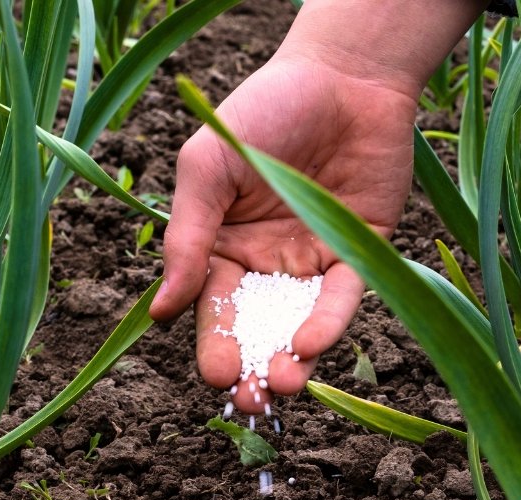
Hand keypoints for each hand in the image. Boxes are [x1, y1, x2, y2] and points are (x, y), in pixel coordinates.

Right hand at [150, 0, 482, 414]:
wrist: (341, 77)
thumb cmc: (263, 111)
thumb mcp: (207, 167)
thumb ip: (187, 236)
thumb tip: (162, 312)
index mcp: (220, 248)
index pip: (213, 309)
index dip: (213, 344)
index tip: (214, 373)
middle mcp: (265, 265)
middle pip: (255, 331)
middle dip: (250, 370)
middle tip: (247, 400)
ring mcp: (312, 263)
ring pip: (298, 326)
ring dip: (290, 362)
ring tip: (282, 388)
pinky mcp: (357, 255)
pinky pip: (341, 300)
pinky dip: (327, 324)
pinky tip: (311, 345)